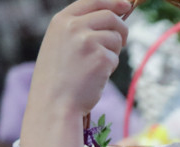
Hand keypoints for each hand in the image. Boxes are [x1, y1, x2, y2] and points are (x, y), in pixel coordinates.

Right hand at [21, 0, 129, 146]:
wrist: (54, 103)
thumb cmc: (58, 78)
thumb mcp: (59, 44)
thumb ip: (78, 29)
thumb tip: (109, 20)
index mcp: (61, 21)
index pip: (92, 1)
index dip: (112, 2)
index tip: (125, 5)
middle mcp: (74, 27)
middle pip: (110, 16)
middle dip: (121, 29)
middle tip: (123, 42)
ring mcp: (88, 41)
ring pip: (115, 38)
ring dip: (113, 52)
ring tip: (95, 67)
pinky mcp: (101, 58)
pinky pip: (115, 58)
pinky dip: (110, 68)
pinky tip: (95, 77)